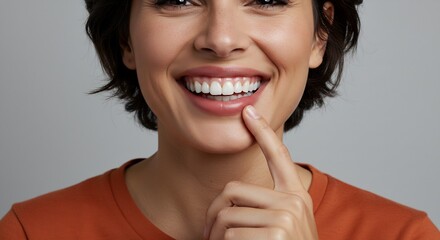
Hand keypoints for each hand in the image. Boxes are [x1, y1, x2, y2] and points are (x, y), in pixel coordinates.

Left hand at [203, 105, 317, 239]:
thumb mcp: (284, 225)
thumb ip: (266, 205)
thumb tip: (229, 197)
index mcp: (296, 195)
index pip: (278, 156)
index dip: (263, 132)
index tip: (248, 112)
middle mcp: (294, 201)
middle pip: (232, 191)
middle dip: (214, 215)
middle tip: (209, 234)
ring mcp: (286, 217)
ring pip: (226, 216)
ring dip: (216, 237)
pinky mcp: (276, 233)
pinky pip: (230, 235)